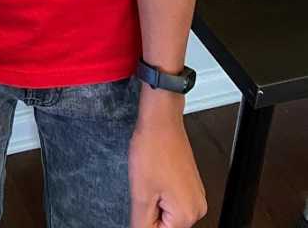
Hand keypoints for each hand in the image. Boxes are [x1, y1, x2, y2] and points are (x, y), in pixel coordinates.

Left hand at [129, 101, 206, 225]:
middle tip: (145, 188)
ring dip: (155, 203)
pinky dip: (160, 194)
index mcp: (187, 215)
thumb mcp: (140, 193)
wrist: (160, 120)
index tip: (142, 202)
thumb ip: (142, 223)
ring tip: (150, 179)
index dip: (143, 220)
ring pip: (168, 213)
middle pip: (166, 225)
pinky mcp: (190, 185)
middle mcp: (197, 208)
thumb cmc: (153, 148)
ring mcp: (196, 196)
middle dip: (150, 212)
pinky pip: (172, 200)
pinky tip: (155, 176)